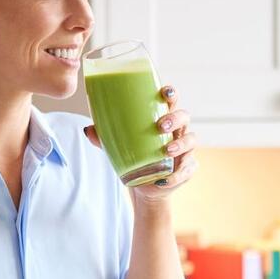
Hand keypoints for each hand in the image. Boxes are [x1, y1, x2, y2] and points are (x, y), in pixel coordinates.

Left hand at [83, 84, 197, 202]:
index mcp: (163, 119)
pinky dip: (176, 175)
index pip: (171, 100)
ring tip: (166, 151)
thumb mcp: (119, 147)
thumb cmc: (135, 158)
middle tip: (160, 126)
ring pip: (191, 140)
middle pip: (184, 116)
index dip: (171, 93)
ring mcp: (185, 150)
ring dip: (180, 144)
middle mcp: (177, 131)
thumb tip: (88, 130)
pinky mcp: (187, 168)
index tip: (165, 92)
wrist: (144, 186)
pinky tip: (165, 180)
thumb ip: (105, 138)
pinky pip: (187, 169)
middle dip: (175, 118)